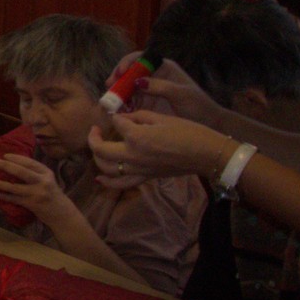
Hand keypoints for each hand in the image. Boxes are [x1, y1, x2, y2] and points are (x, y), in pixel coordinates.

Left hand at [0, 154, 75, 225]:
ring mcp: (38, 193)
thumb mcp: (48, 180)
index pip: (30, 162)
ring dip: (1, 184)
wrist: (62, 214)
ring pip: (16, 187)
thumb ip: (36, 173)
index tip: (5, 155)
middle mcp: (43, 181)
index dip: (16, 158)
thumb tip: (15, 163)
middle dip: (7, 166)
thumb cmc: (52, 195)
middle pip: (22, 172)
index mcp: (47, 173)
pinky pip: (15, 199)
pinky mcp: (33, 204)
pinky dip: (4, 196)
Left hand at [89, 110, 230, 186]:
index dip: (116, 117)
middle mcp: (132, 155)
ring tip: (97, 147)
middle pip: (101, 149)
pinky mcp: (145, 177)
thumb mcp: (162, 117)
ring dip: (97, 157)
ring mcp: (138, 169)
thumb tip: (124, 118)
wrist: (206, 154)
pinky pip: (121, 184)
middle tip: (95, 130)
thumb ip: (139, 117)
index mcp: (136, 136)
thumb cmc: (188, 132)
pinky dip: (108, 182)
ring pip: (106, 168)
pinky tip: (99, 178)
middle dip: (94, 138)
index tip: (119, 114)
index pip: (116, 123)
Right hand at [105, 52, 222, 126]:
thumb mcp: (181, 93)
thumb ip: (160, 86)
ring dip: (118, 94)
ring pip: (127, 88)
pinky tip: (119, 112)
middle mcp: (153, 77)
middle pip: (129, 73)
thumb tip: (138, 82)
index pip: (140, 58)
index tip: (120, 72)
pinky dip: (123, 106)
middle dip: (117, 79)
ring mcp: (148, 91)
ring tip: (112, 102)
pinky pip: (130, 103)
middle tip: (109, 88)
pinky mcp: (146, 105)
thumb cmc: (198, 105)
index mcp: (163, 68)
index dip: (127, 63)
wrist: (207, 124)